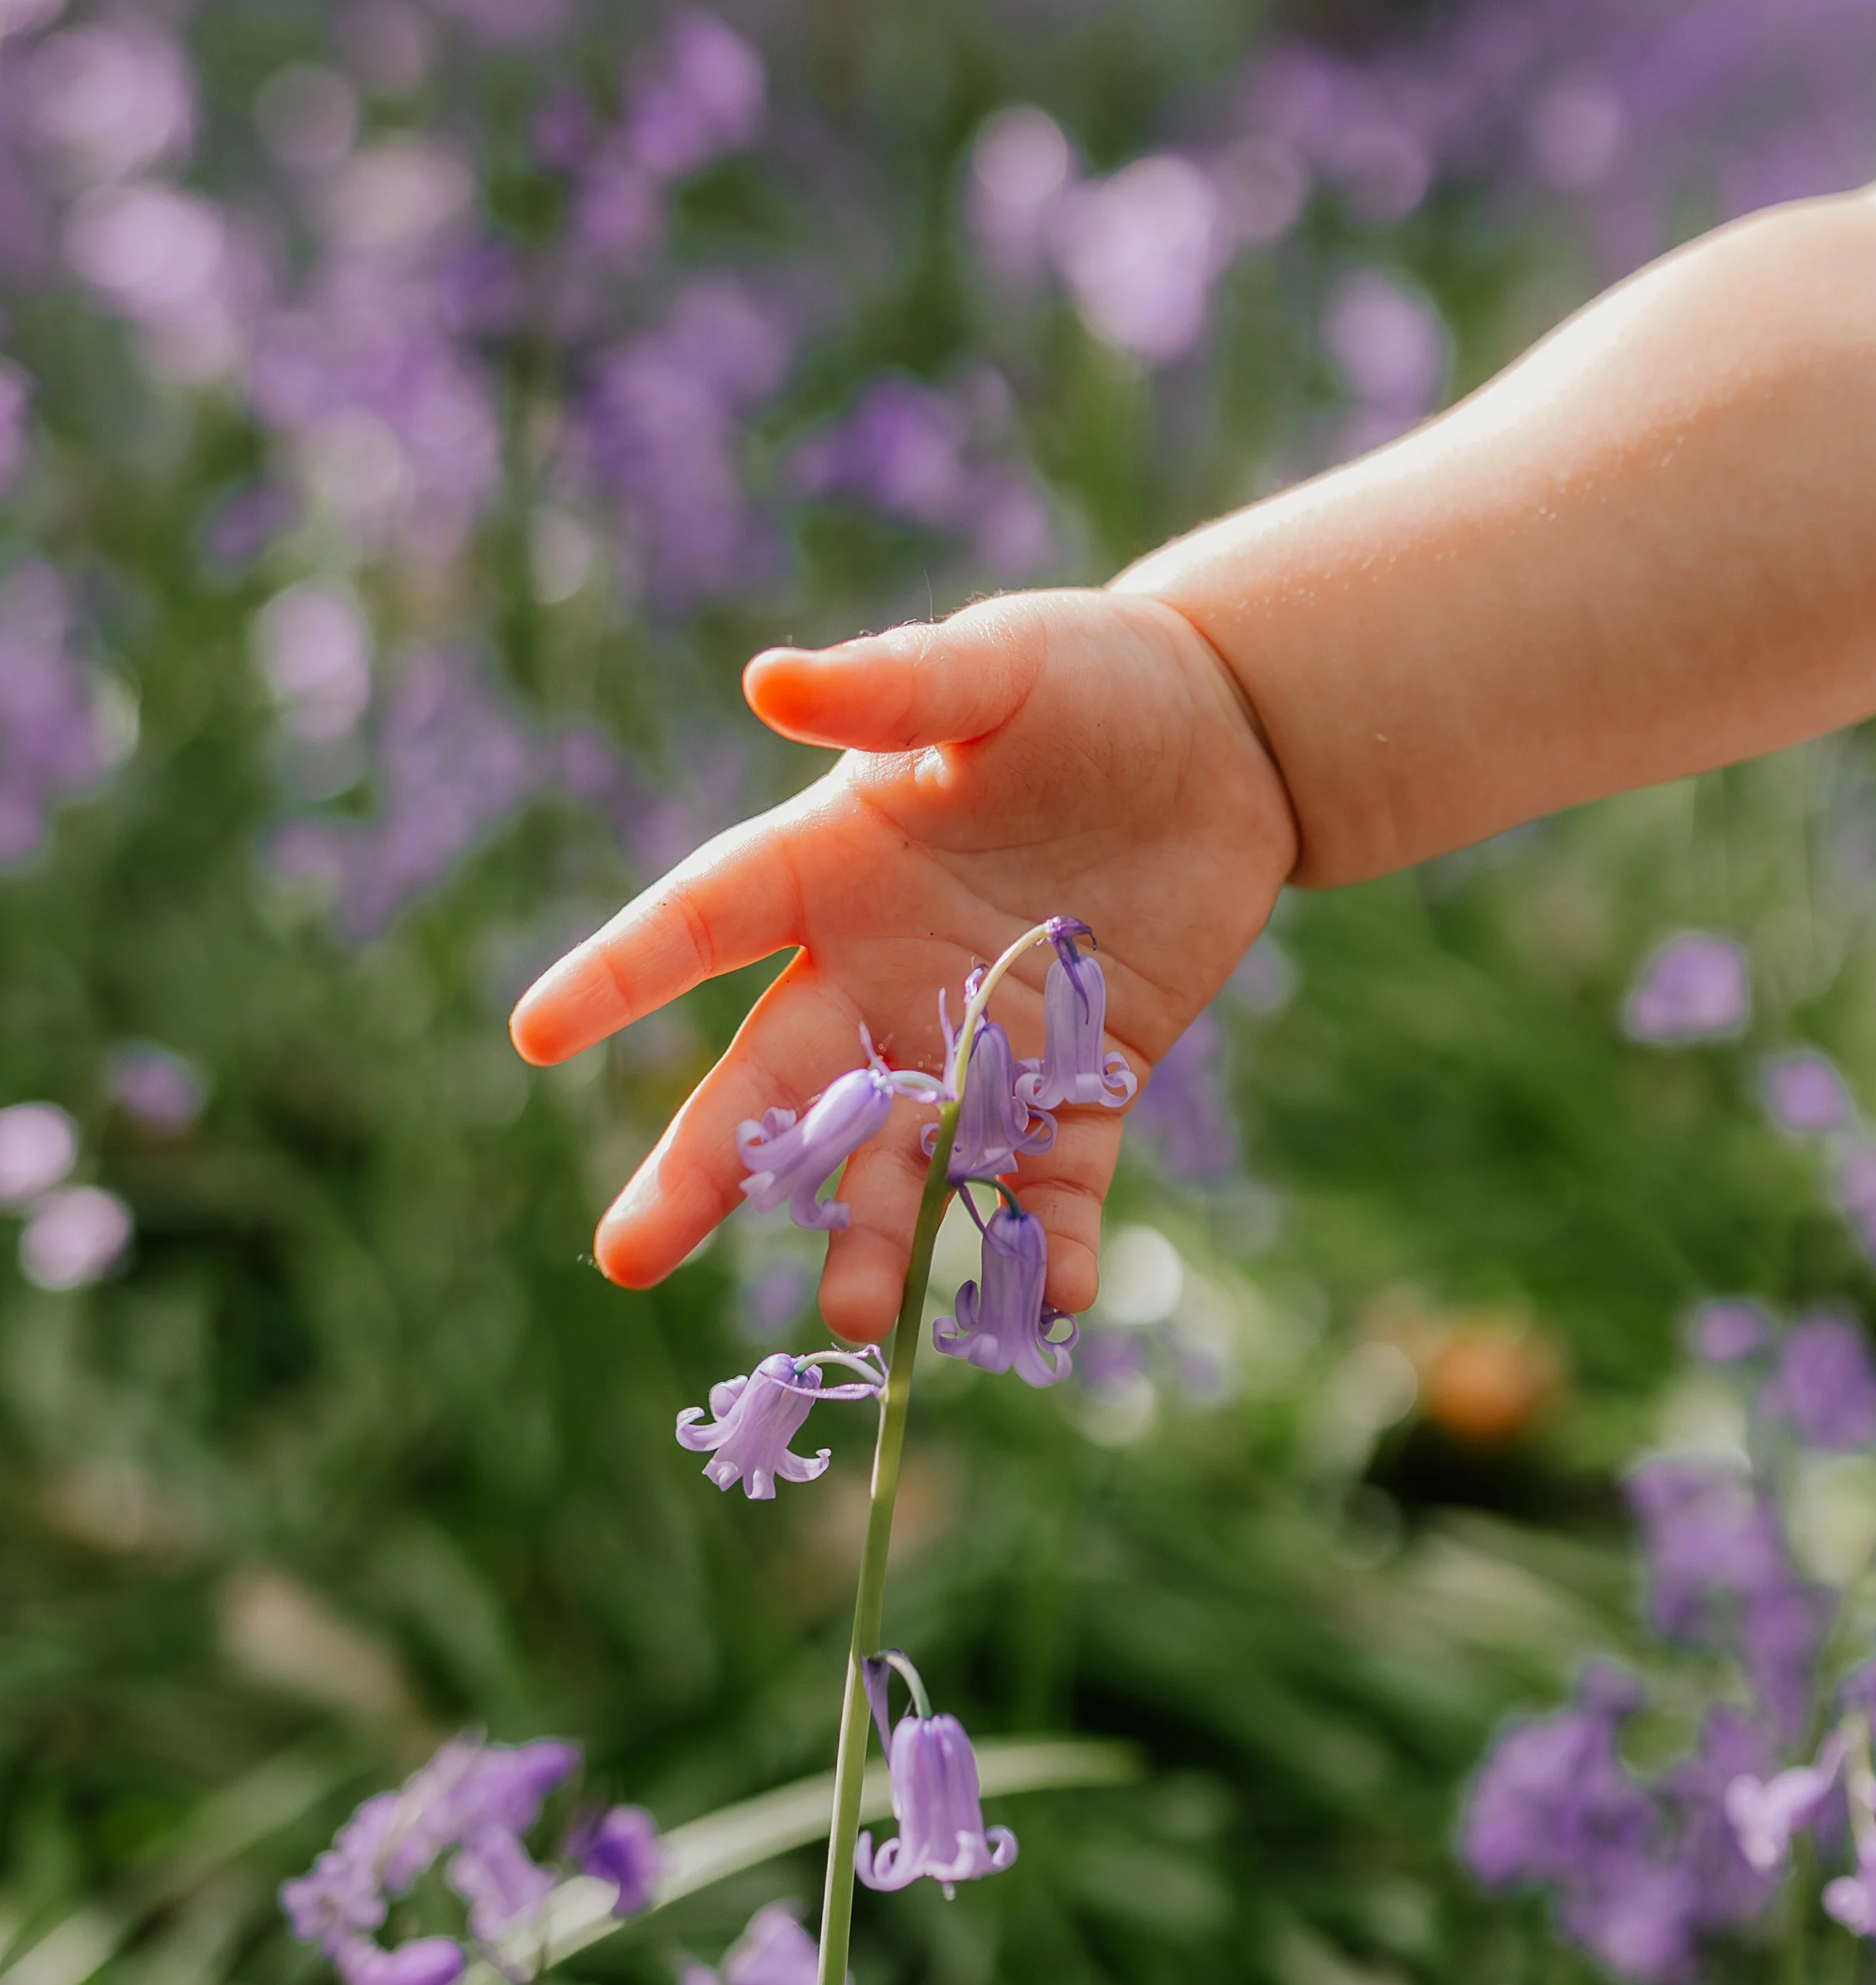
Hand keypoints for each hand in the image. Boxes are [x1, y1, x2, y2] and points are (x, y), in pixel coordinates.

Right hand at [509, 587, 1295, 1343]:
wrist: (1231, 737)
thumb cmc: (1092, 677)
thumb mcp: (995, 666)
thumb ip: (892, 690)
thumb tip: (767, 680)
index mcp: (830, 867)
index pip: (700, 924)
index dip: (619, 974)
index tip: (535, 1034)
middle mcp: (881, 973)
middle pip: (776, 1085)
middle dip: (705, 1172)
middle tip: (627, 1257)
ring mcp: (977, 1041)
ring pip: (904, 1158)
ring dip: (879, 1236)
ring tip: (857, 1317)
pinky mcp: (1085, 1081)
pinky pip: (1054, 1181)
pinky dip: (1052, 1242)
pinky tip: (1051, 1299)